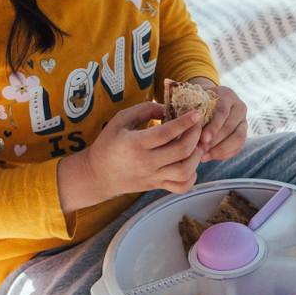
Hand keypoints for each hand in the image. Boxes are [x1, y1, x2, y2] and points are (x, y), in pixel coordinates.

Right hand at [59, 101, 203, 210]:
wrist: (98, 175)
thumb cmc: (109, 144)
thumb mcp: (120, 120)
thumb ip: (144, 110)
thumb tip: (168, 107)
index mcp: (135, 144)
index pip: (166, 133)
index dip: (185, 122)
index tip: (197, 113)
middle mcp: (146, 163)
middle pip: (181, 151)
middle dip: (195, 135)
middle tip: (197, 125)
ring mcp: (153, 177)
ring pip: (185, 171)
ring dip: (196, 156)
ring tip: (196, 145)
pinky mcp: (156, 185)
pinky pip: (181, 187)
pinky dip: (191, 177)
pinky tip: (189, 164)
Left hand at [187, 78, 247, 162]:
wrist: (207, 101)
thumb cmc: (194, 101)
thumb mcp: (189, 98)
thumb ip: (182, 107)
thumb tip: (167, 121)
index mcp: (226, 94)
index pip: (223, 112)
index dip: (213, 127)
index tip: (203, 139)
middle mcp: (239, 106)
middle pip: (230, 127)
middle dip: (214, 142)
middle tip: (199, 152)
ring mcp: (243, 120)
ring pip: (238, 138)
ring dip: (220, 150)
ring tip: (203, 156)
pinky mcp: (243, 132)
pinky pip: (238, 146)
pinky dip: (224, 154)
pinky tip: (209, 157)